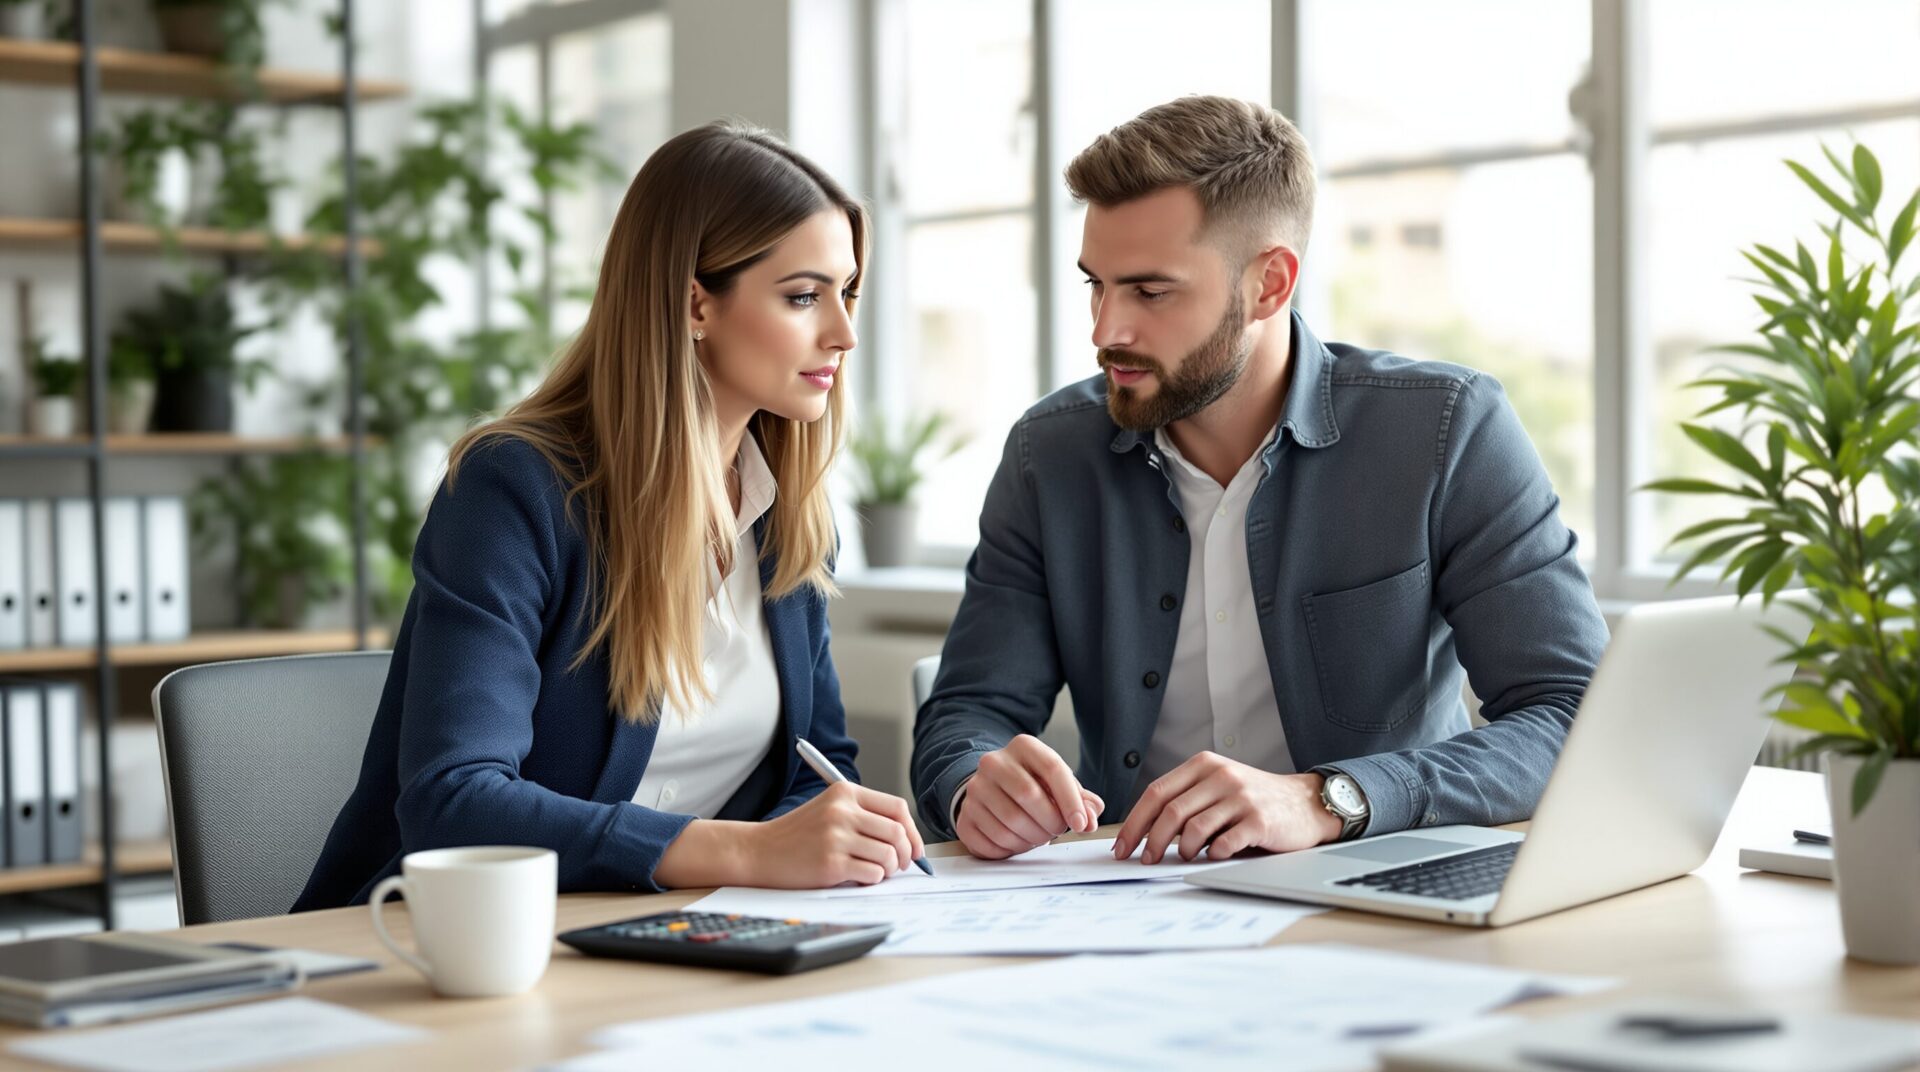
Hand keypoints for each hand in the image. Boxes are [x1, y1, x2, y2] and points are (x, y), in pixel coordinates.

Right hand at [658, 782, 924, 888]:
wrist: (758, 851)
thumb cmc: (797, 835)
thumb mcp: (829, 810)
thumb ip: (864, 816)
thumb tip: (907, 839)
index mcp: (845, 792)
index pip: (896, 807)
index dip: (912, 830)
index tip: (914, 847)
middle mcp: (842, 811)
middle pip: (897, 832)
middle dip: (906, 853)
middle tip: (899, 865)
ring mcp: (836, 837)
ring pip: (888, 855)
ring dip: (888, 869)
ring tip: (874, 871)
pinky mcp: (831, 863)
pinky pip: (872, 874)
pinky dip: (872, 879)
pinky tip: (858, 877)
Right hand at [956, 734, 1105, 859]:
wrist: (993, 787)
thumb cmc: (1033, 785)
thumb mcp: (1059, 784)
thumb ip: (1081, 800)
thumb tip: (1090, 819)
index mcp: (1023, 746)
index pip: (1052, 768)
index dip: (1071, 801)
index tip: (1082, 825)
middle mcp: (994, 762)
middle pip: (1028, 795)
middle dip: (1050, 822)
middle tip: (1056, 831)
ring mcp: (975, 789)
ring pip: (1009, 823)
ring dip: (1032, 839)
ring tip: (1038, 836)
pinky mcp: (964, 816)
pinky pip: (991, 842)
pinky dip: (1011, 849)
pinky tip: (1018, 842)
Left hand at [1113, 753, 1341, 863]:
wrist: (1304, 803)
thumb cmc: (1254, 799)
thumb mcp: (1218, 786)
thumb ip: (1187, 799)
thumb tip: (1145, 832)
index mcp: (1204, 765)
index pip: (1156, 792)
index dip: (1135, 822)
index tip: (1123, 846)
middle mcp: (1221, 776)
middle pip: (1170, 812)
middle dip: (1150, 841)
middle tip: (1145, 860)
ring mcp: (1241, 797)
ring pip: (1193, 828)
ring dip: (1182, 849)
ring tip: (1186, 855)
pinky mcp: (1259, 820)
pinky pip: (1223, 843)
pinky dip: (1212, 854)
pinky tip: (1214, 855)